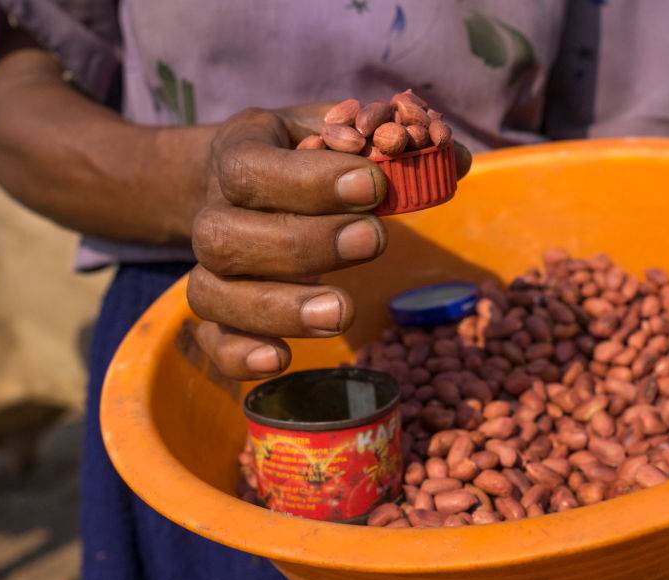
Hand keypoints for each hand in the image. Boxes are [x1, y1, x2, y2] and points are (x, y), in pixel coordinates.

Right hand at [186, 104, 471, 379]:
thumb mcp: (336, 130)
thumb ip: (388, 141)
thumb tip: (457, 159)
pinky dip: (239, 355)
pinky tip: (282, 360)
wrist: (242, 179)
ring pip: (212, 293)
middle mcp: (213, 211)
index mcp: (240, 152)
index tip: (373, 185)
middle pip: (223, 237)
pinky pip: (212, 341)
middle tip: (372, 241)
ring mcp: (212, 267)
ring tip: (342, 312)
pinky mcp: (219, 314)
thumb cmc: (303, 154)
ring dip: (279, 308)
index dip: (309, 181)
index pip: (251, 169)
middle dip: (303, 244)